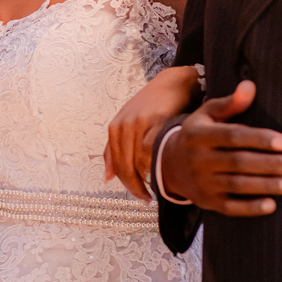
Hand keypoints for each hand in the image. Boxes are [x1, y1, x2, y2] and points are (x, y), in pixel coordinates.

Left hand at [105, 65, 200, 199]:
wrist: (173, 83)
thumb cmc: (153, 104)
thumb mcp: (129, 124)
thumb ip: (115, 149)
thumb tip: (107, 178)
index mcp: (115, 129)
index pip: (117, 166)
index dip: (128, 185)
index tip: (139, 196)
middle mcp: (124, 125)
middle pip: (126, 166)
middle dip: (137, 186)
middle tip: (148, 198)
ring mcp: (139, 123)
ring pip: (140, 160)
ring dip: (149, 177)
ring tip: (159, 187)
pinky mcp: (156, 120)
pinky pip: (156, 147)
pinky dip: (160, 162)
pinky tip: (167, 169)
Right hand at [161, 81, 281, 215]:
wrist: (169, 165)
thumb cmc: (198, 134)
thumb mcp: (207, 115)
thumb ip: (230, 103)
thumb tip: (250, 86)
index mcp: (200, 135)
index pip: (232, 136)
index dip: (258, 139)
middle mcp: (199, 159)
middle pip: (237, 162)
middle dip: (269, 165)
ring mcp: (202, 182)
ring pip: (236, 185)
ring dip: (266, 186)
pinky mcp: (207, 201)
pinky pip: (230, 207)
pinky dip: (250, 208)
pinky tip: (271, 205)